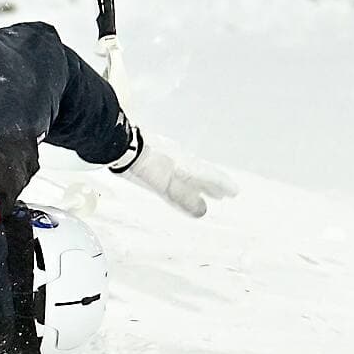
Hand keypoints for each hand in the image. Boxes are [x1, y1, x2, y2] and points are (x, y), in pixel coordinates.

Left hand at [112, 134, 237, 217]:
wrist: (119, 142)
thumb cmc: (144, 165)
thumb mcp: (165, 187)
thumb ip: (183, 199)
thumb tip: (202, 211)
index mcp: (187, 165)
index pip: (210, 176)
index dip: (221, 185)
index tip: (234, 192)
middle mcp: (181, 157)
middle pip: (200, 173)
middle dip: (211, 185)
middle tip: (221, 195)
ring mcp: (167, 153)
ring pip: (188, 169)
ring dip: (197, 181)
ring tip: (203, 190)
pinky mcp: (153, 151)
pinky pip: (175, 166)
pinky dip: (182, 175)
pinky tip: (176, 178)